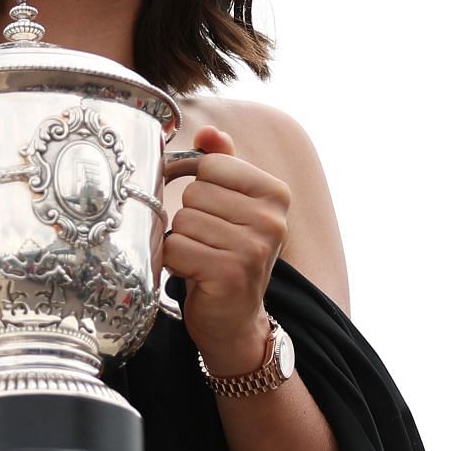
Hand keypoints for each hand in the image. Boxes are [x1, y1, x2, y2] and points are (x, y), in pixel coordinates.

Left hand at [162, 125, 290, 372]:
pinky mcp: (231, 273)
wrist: (234, 319)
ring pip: (183, 221)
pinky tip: (194, 274)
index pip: (211, 164)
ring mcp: (255, 248)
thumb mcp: (232, 205)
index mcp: (276, 193)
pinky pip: (177, 248)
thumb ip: (223, 163)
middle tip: (208, 243)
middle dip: (190, 219)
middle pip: (195, 194)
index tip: (213, 213)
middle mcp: (272, 219)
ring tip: (202, 258)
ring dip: (182, 242)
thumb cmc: (227, 254)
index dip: (199, 187)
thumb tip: (209, 131)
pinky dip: (174, 262)